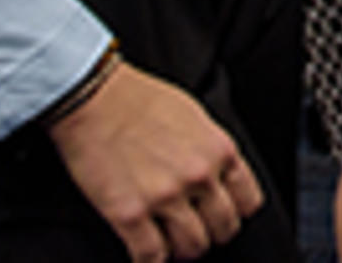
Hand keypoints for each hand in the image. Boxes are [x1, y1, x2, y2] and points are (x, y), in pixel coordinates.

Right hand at [47, 61, 263, 261]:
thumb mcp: (195, 117)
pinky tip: (143, 252)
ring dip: (180, 249)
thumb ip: (212, 151)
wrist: (94, 95)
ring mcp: (164, 196)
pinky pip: (150, 257)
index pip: (248, 202)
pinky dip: (149, 260)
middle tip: (192, 230)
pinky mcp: (128, 214)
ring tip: (167, 241)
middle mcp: (198, 175)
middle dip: (210, 234)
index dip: (234, 213)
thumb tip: (218, 177)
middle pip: (223, 229)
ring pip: (192, 248)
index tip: (219, 215)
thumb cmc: (140, 100)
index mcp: (219, 150)